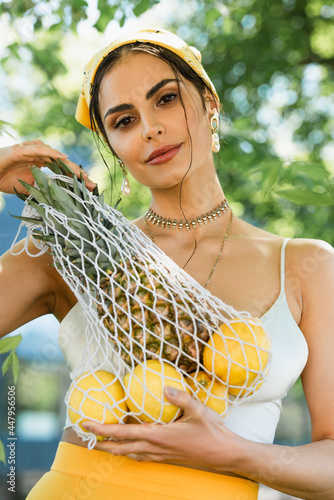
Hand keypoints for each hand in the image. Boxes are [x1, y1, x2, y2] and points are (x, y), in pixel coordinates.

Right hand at [0, 140, 95, 193]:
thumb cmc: (6, 179)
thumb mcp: (29, 187)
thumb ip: (42, 190)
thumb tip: (57, 202)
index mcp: (41, 162)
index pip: (62, 169)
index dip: (76, 176)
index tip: (90, 186)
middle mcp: (38, 154)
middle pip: (62, 162)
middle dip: (77, 172)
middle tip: (91, 182)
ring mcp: (30, 150)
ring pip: (54, 155)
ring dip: (68, 164)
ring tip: (80, 173)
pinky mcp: (21, 150)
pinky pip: (38, 150)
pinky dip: (51, 152)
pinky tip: (62, 156)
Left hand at [82, 387, 241, 472]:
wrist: (225, 456)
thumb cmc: (213, 433)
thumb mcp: (199, 411)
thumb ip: (181, 398)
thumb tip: (164, 387)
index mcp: (159, 436)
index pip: (124, 433)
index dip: (103, 429)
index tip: (86, 425)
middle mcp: (155, 448)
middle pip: (120, 448)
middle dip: (100, 442)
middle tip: (84, 436)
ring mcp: (160, 455)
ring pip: (129, 453)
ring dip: (113, 448)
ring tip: (101, 440)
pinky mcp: (167, 458)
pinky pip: (141, 455)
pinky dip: (129, 450)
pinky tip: (130, 445)